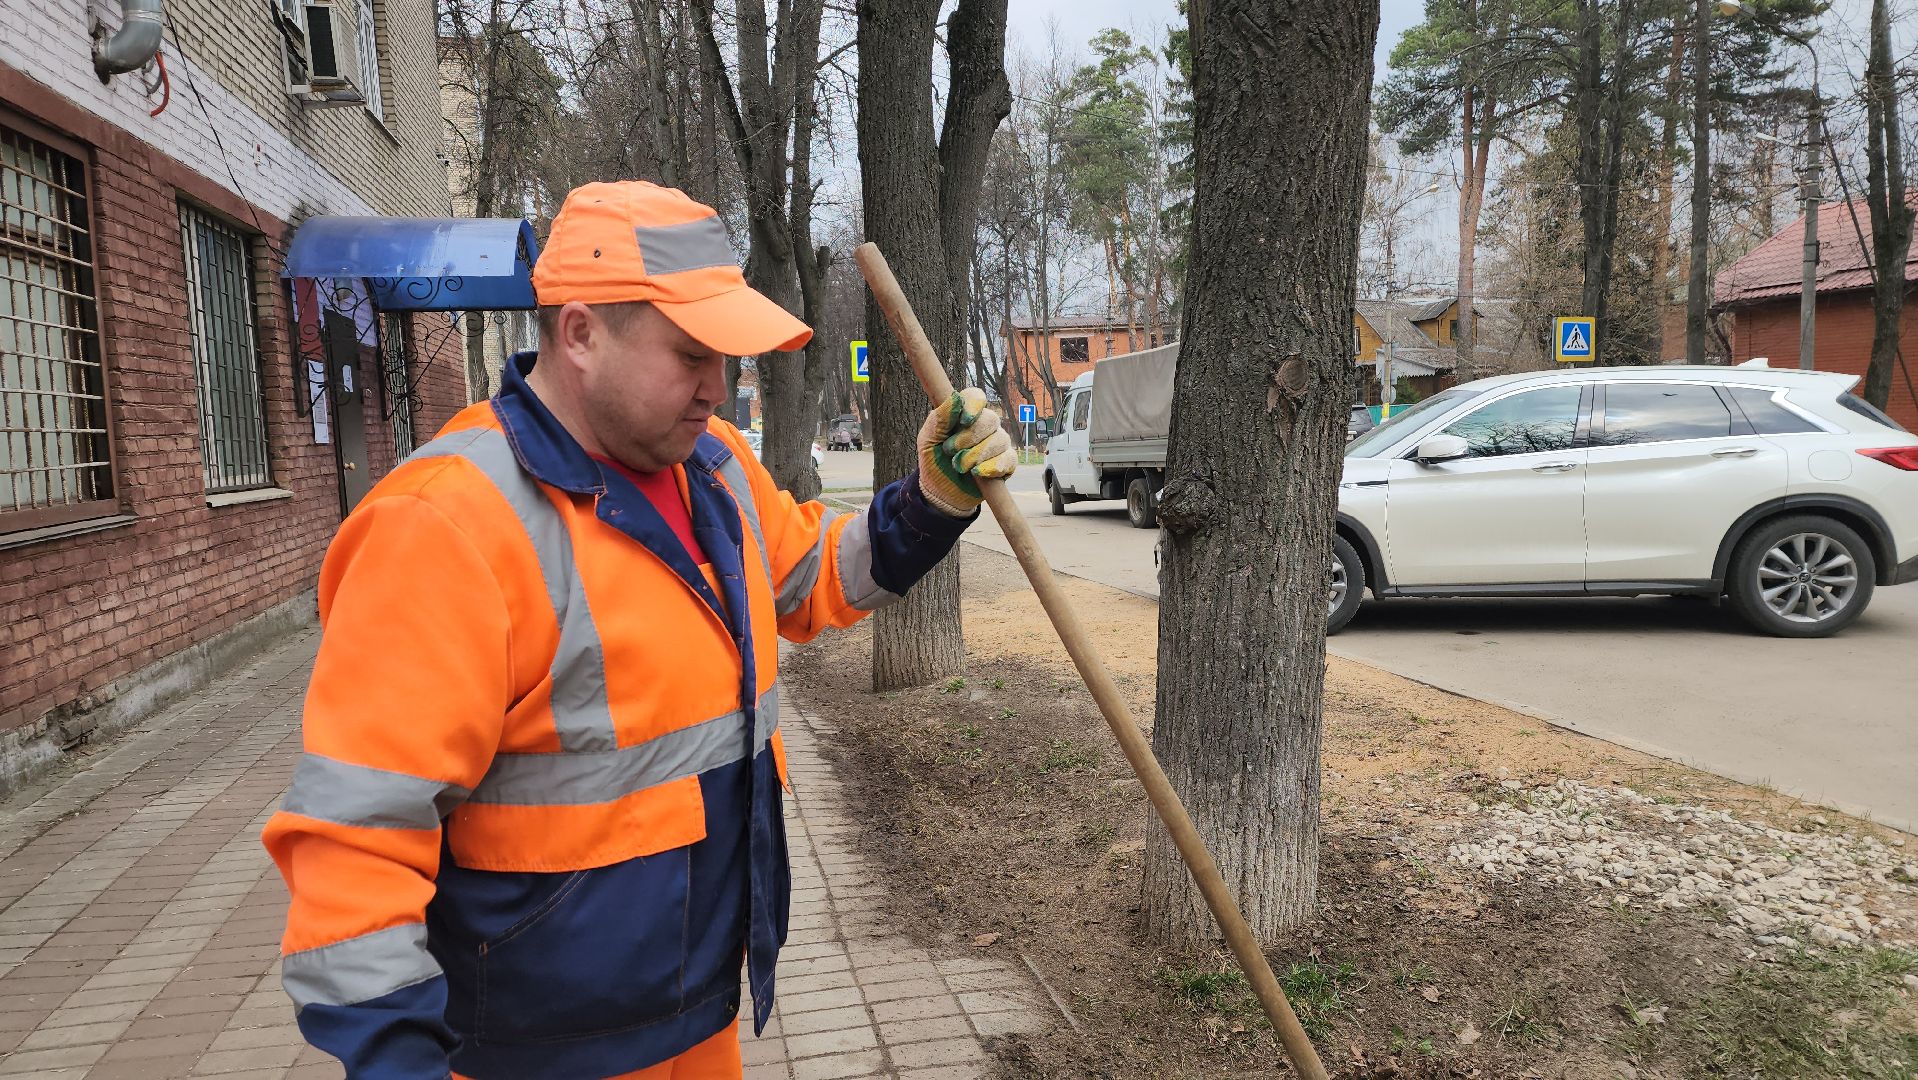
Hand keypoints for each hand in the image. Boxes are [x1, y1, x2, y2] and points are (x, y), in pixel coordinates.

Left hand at [917, 388, 1015, 516]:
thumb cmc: (933, 462)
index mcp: (964, 415)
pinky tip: (978, 473)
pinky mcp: (1005, 464)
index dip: (973, 406)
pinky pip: (1009, 459)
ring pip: (1000, 440)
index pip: (976, 397)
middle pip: (990, 419)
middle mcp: (984, 426)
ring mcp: (997, 444)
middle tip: (950, 451)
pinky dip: (992, 466)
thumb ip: (938, 419)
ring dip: (976, 455)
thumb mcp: (927, 440)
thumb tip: (955, 398)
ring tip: (960, 467)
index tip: (963, 421)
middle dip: (969, 438)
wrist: (940, 493)